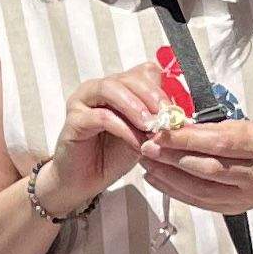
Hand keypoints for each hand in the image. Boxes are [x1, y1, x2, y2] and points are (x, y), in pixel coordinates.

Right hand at [40, 68, 174, 210]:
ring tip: (150, 126)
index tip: (175, 112)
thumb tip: (178, 115)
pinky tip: (136, 143)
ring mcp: (83, 101)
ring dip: (135, 107)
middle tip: (166, 117)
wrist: (84, 181)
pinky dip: (123, 129)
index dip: (161, 89)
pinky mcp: (74, 120)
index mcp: (118, 87)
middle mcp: (98, 88)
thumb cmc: (112, 156)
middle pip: (129, 77)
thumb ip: (155, 120)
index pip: (143, 72)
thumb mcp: (142, 135)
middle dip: (152, 96)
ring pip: (111, 89)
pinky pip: (101, 117)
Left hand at [140, 112, 252, 216]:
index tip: (161, 131)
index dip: (187, 138)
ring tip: (147, 161)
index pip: (220, 142)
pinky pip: (200, 202)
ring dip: (169, 175)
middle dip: (173, 157)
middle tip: (147, 146)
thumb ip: (215, 128)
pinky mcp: (234, 209)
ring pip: (201, 188)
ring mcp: (246, 196)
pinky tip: (156, 179)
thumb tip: (176, 124)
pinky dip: (174, 191)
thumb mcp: (248, 126)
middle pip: (208, 167)